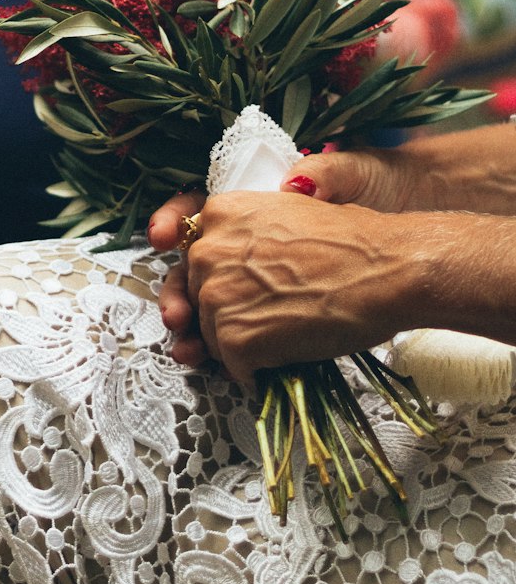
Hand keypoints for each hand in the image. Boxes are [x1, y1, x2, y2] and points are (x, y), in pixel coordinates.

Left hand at [148, 155, 418, 371]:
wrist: (389, 270)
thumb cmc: (355, 244)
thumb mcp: (287, 215)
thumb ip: (247, 235)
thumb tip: (230, 267)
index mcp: (220, 212)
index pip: (193, 255)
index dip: (212, 279)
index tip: (220, 295)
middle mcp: (207, 250)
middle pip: (200, 297)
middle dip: (229, 312)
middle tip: (272, 315)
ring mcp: (216, 295)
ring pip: (212, 335)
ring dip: (243, 344)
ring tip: (286, 334)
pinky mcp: (232, 337)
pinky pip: (233, 366)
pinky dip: (256, 371)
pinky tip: (286, 357)